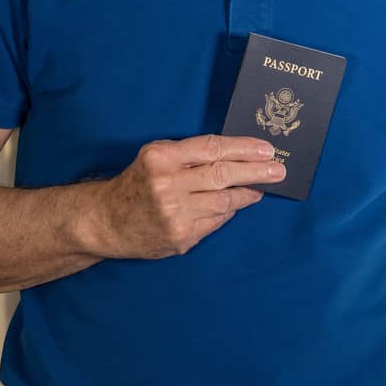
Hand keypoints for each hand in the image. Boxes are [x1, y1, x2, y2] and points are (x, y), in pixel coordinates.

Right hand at [87, 135, 283, 257]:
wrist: (106, 221)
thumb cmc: (137, 183)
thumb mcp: (155, 157)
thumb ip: (189, 155)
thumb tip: (237, 154)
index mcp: (161, 158)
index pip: (212, 148)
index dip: (243, 148)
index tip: (266, 149)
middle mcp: (167, 186)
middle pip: (223, 174)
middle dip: (256, 171)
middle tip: (279, 170)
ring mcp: (175, 215)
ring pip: (224, 201)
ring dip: (247, 194)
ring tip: (260, 188)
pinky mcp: (180, 238)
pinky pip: (215, 221)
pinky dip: (227, 211)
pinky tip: (233, 205)